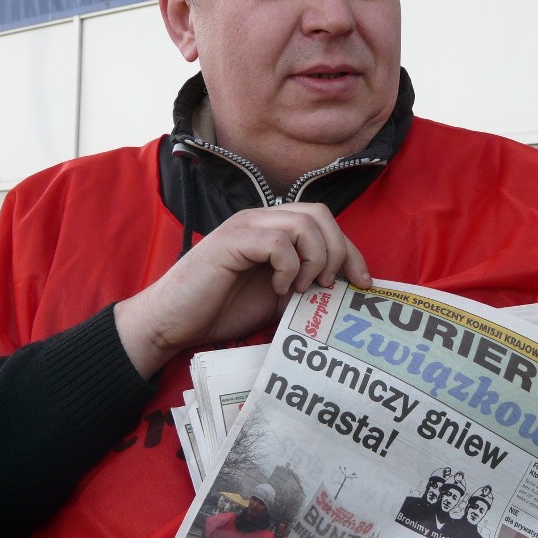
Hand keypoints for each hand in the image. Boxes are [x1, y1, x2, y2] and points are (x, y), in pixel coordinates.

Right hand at [114, 203, 370, 378]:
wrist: (173, 324)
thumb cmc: (221, 310)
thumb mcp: (278, 298)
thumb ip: (306, 284)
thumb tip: (346, 289)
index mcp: (273, 227)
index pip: (325, 222)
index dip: (351, 250)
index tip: (364, 283)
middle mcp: (261, 218)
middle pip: (321, 213)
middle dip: (337, 251)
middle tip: (326, 285)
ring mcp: (245, 226)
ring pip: (304, 223)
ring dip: (314, 258)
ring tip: (302, 288)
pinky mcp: (231, 242)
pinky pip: (278, 242)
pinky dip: (288, 268)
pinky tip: (278, 289)